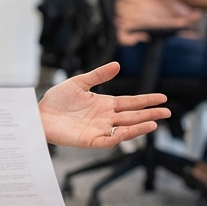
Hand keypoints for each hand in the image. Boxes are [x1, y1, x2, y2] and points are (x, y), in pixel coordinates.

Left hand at [38, 62, 169, 147]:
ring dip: (140, 126)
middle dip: (150, 114)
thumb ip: (98, 75)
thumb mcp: (79, 83)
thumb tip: (117, 65)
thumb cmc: (56, 100)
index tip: (162, 98)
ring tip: (155, 123)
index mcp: (104, 104)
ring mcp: (99, 130)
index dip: (146, 100)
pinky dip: (121, 137)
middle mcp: (105, 118)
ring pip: (125, 129)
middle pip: (133, 116)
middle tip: (168, 112)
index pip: (130, 102)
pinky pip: (110, 141)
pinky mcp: (90, 141)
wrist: (39, 114)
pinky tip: (131, 130)